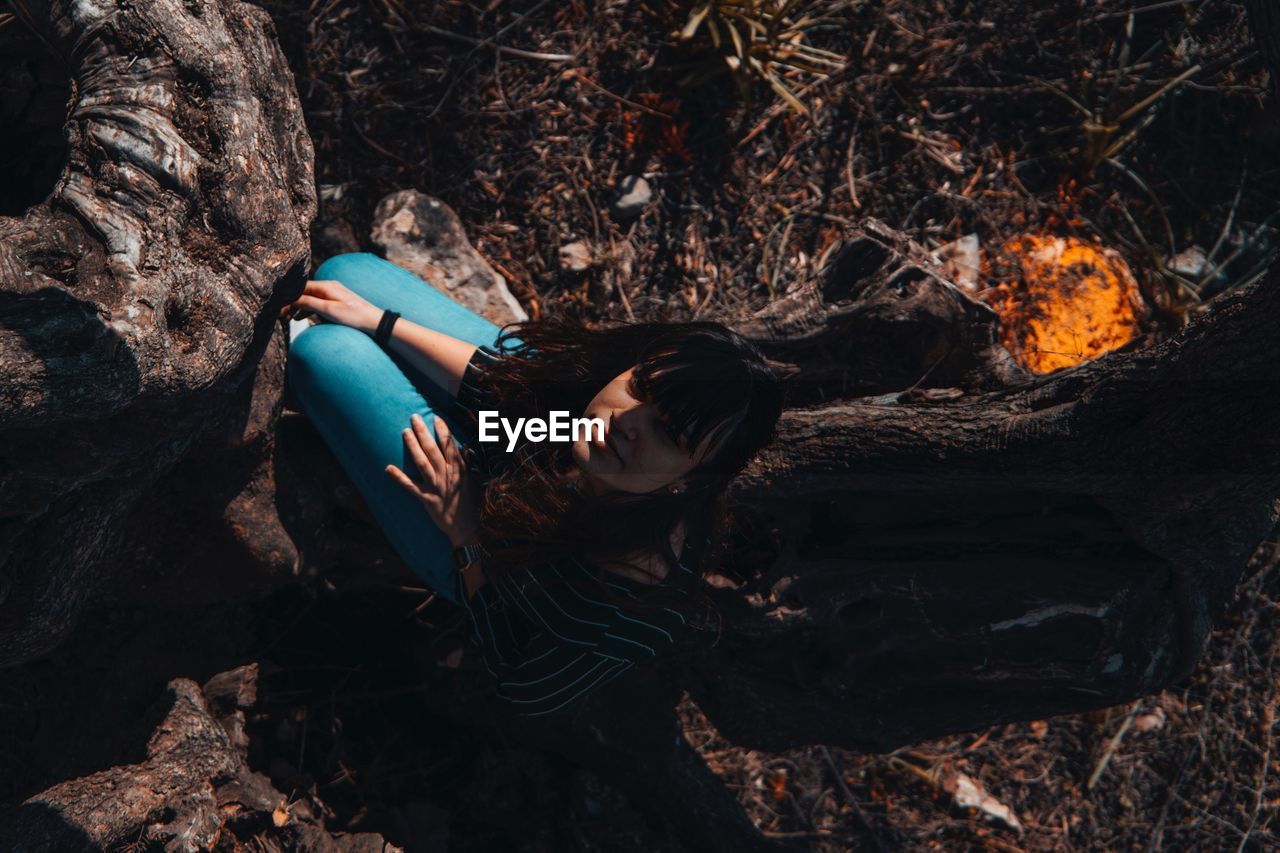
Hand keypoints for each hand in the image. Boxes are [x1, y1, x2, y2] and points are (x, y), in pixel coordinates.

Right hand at [278, 279, 383, 334]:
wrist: (374, 322)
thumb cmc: (353, 316)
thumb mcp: (328, 310)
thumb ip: (309, 303)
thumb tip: (291, 299)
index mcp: (326, 286)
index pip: (300, 288)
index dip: (288, 297)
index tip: (278, 307)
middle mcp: (328, 287)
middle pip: (303, 292)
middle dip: (290, 302)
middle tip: (279, 315)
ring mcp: (332, 294)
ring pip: (308, 299)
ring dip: (297, 307)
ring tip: (286, 318)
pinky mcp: (336, 303)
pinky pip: (316, 304)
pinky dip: (306, 310)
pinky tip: (298, 318)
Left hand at [386, 413, 481, 547]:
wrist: (468, 528)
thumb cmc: (472, 504)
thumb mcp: (473, 482)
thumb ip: (465, 466)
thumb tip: (463, 449)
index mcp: (459, 471)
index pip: (450, 446)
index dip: (443, 431)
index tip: (435, 417)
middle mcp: (447, 476)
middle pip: (433, 450)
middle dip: (423, 432)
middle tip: (414, 417)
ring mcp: (436, 487)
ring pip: (422, 463)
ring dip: (413, 446)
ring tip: (405, 432)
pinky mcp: (427, 499)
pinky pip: (411, 487)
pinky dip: (399, 478)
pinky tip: (388, 468)